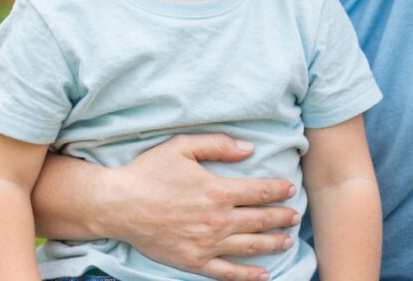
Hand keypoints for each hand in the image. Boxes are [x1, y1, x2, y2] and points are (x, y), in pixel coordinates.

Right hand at [107, 133, 299, 280]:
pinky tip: (263, 274)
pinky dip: (247, 275)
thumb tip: (249, 149)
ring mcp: (206, 243)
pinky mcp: (193, 261)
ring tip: (287, 241)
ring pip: (249, 246)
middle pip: (260, 219)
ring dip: (272, 244)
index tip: (290, 189)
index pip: (260, 191)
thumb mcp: (184, 146)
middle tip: (295, 216)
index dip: (279, 190)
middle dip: (282, 217)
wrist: (117, 205)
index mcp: (218, 189)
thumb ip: (219, 145)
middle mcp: (217, 219)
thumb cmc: (149, 172)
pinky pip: (226, 271)